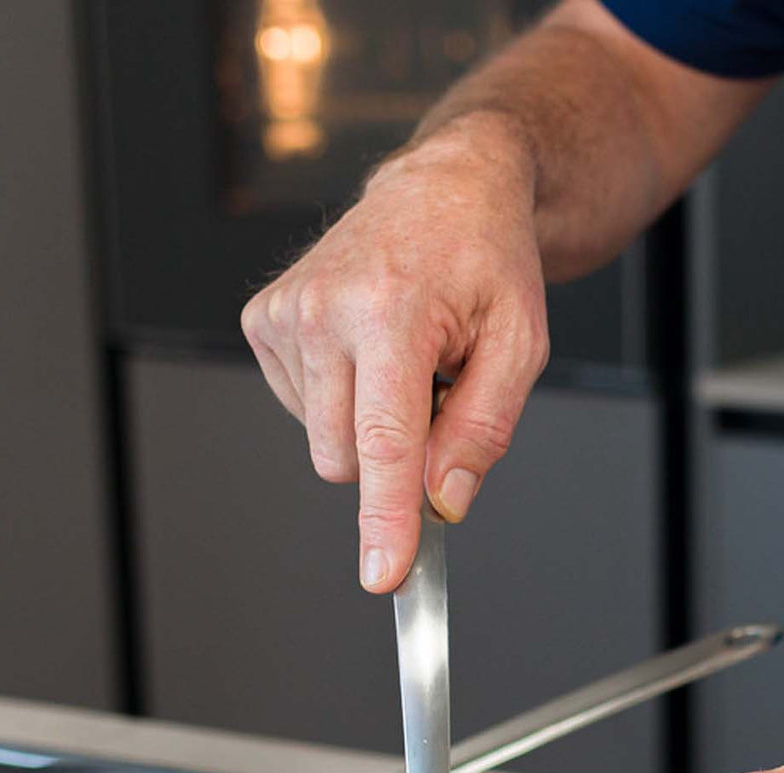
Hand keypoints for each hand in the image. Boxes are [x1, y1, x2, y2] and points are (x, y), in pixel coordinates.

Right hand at [240, 121, 548, 592]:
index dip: (386, 518)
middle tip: (432, 391)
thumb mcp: (519, 345)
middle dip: (393, 455)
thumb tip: (444, 501)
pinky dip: (340, 399)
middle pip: (347, 459)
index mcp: (393, 310)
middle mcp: (325, 309)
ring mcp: (286, 314)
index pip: (386, 442)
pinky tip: (366, 351)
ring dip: (368, 423)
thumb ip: (483, 431)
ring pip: (323, 442)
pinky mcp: (263, 321)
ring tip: (401, 360)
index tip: (382, 574)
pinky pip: (303, 412)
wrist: (442, 188)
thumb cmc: (484, 261)